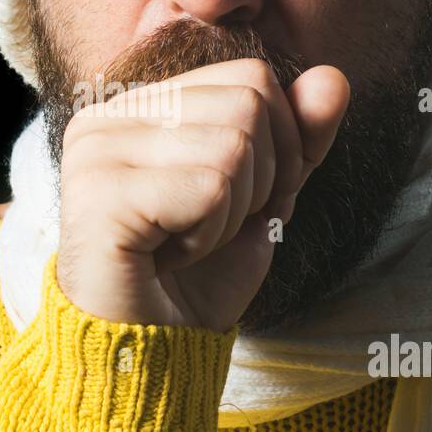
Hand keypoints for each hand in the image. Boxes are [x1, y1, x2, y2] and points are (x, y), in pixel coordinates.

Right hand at [56, 58, 349, 329]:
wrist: (150, 353)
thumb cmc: (195, 278)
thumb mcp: (263, 199)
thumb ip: (296, 138)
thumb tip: (334, 77)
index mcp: (139, 106)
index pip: (250, 78)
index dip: (280, 145)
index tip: (242, 203)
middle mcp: (107, 116)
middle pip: (248, 104)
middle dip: (259, 182)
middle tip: (210, 229)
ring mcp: (97, 152)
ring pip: (233, 146)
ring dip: (231, 214)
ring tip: (185, 244)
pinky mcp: (100, 194)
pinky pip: (209, 189)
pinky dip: (209, 235)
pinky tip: (170, 259)